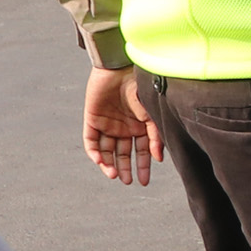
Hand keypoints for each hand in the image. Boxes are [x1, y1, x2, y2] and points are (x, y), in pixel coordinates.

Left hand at [82, 65, 166, 186]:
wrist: (119, 69)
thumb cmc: (139, 88)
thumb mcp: (151, 115)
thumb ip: (155, 137)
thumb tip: (159, 159)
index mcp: (138, 127)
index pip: (140, 152)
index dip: (142, 166)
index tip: (144, 181)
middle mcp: (123, 128)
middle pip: (123, 154)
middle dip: (125, 168)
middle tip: (128, 181)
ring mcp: (107, 124)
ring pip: (106, 151)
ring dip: (109, 164)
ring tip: (115, 174)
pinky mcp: (92, 120)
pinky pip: (91, 141)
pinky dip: (95, 153)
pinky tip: (101, 162)